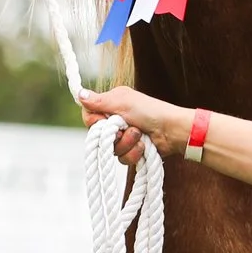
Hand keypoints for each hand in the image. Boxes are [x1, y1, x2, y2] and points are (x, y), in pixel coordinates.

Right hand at [77, 87, 191, 165]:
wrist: (172, 131)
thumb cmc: (150, 111)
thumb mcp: (123, 102)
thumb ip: (99, 101)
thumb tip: (78, 93)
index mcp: (112, 104)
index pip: (89, 115)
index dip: (94, 122)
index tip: (104, 121)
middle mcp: (116, 121)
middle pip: (98, 136)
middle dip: (113, 135)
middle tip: (125, 127)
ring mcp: (124, 137)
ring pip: (111, 150)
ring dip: (126, 144)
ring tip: (140, 135)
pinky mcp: (132, 150)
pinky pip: (123, 159)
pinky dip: (134, 153)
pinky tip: (144, 147)